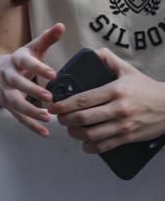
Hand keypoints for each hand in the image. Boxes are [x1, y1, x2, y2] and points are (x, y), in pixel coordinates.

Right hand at [0, 23, 63, 136]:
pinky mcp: (7, 105)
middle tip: (50, 97)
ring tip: (47, 117)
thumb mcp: (30, 48)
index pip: (26, 63)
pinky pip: (18, 117)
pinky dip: (30, 125)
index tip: (53, 74)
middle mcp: (7, 76)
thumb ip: (46, 38)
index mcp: (15, 60)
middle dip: (32, 91)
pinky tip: (45, 132)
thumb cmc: (18, 61)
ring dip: (30, 111)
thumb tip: (61, 26)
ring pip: (15, 103)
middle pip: (17, 84)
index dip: (38, 68)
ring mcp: (5, 92)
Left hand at [50, 49, 164, 152]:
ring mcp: (124, 125)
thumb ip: (108, 59)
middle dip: (66, 120)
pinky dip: (91, 147)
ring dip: (76, 134)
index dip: (64, 105)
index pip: (83, 99)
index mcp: (115, 90)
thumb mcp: (127, 70)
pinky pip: (106, 146)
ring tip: (71, 130)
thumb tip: (91, 53)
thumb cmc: (146, 88)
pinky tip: (85, 144)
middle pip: (84, 118)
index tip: (54, 106)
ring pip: (92, 134)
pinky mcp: (129, 137)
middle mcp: (119, 108)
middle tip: (60, 119)